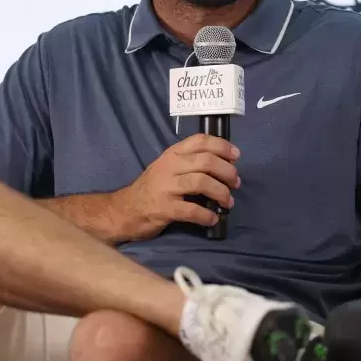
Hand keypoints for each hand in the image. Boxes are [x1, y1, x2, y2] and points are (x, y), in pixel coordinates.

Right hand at [110, 134, 239, 241]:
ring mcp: (165, 187)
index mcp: (172, 154)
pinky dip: (206, 215)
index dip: (222, 146)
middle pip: (206, 161)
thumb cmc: (151, 189)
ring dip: (221, 192)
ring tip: (228, 202)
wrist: (124, 210)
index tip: (236, 156)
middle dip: (227, 172)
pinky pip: (191, 210)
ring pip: (201, 182)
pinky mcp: (164, 208)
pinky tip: (212, 219)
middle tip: (235, 183)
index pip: (200, 140)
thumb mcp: (167, 168)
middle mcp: (169, 166)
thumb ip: (189, 163)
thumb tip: (223, 165)